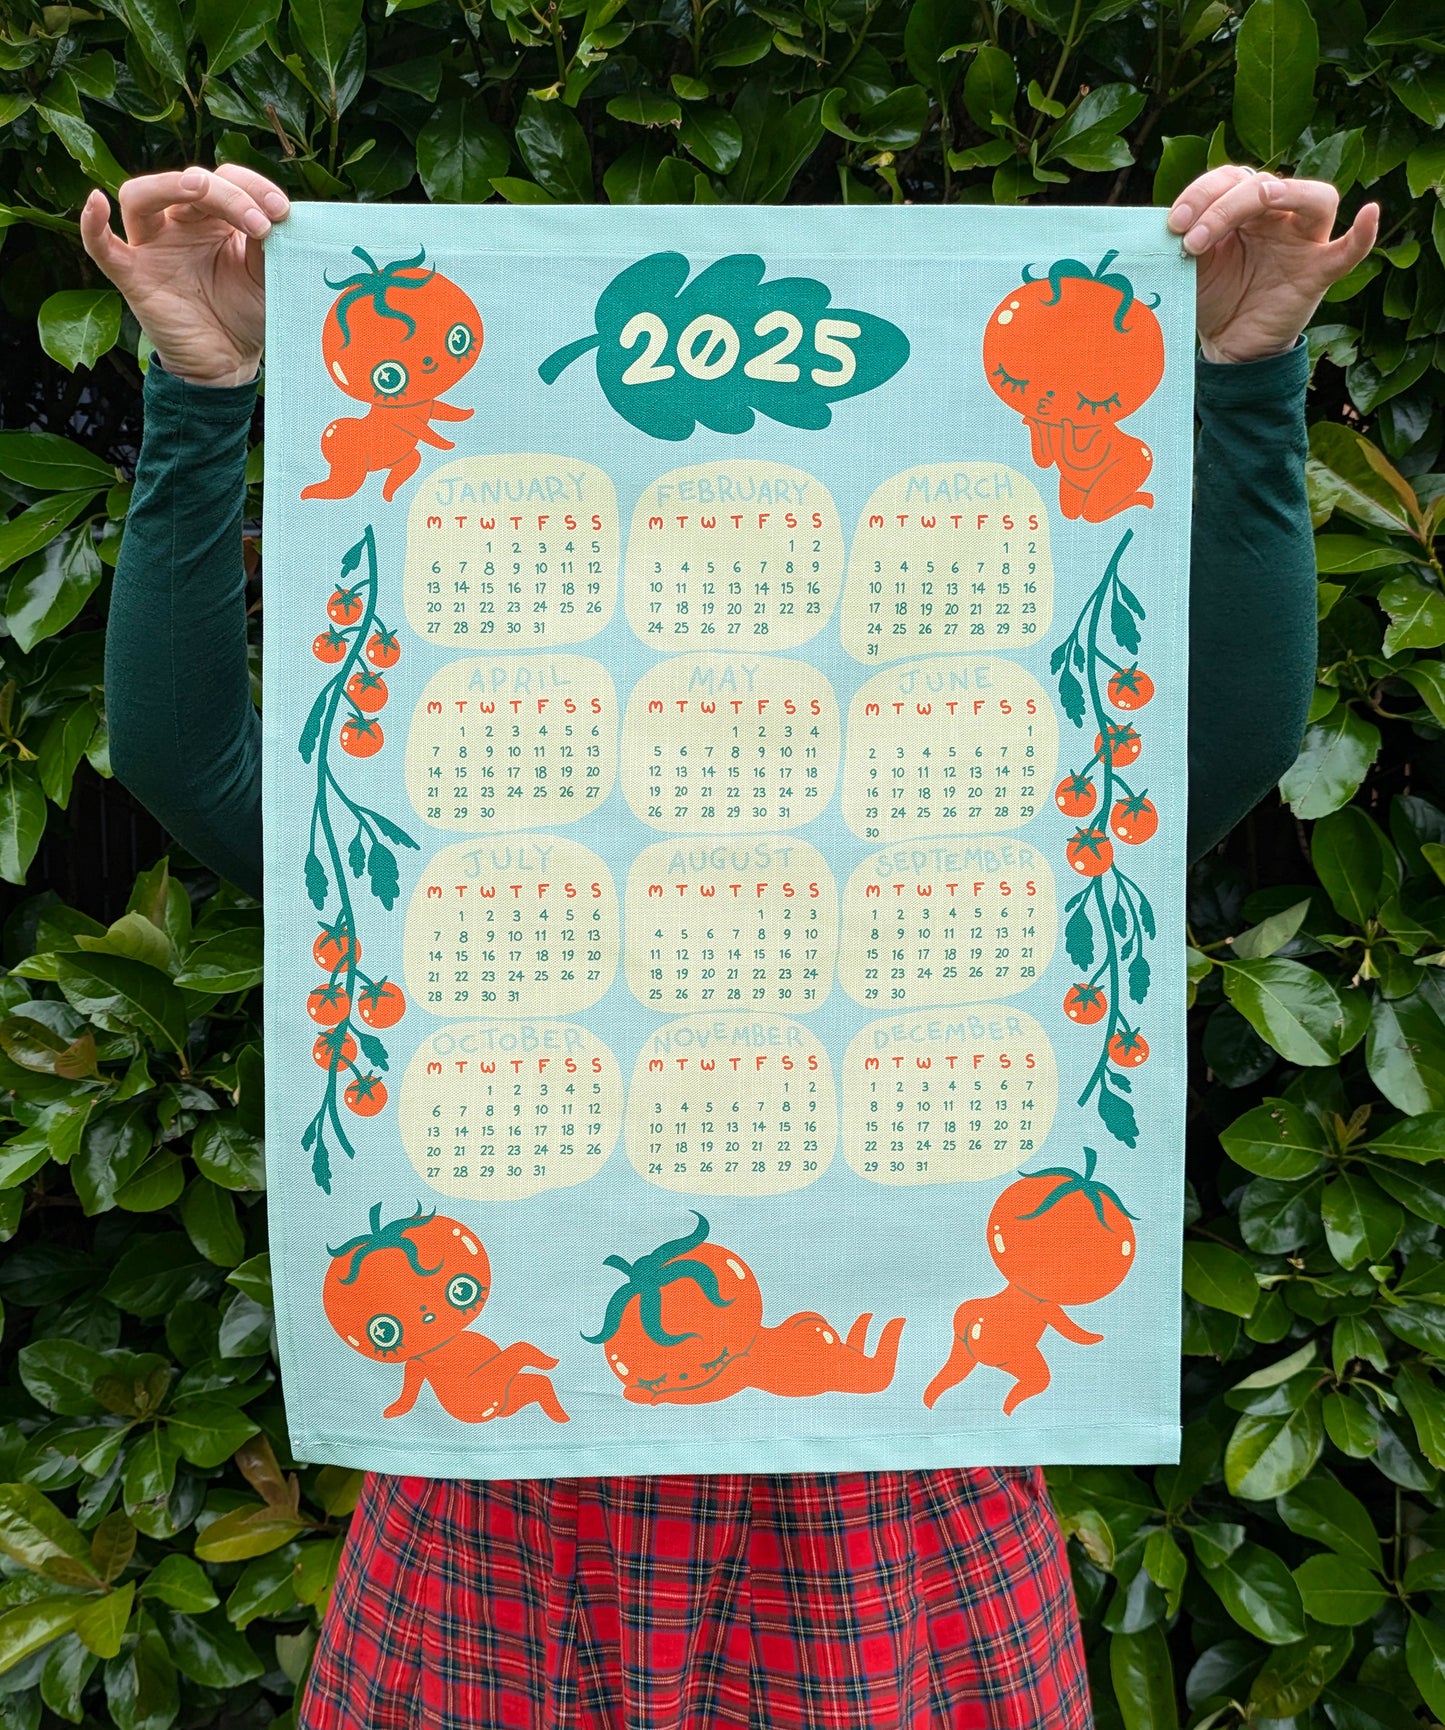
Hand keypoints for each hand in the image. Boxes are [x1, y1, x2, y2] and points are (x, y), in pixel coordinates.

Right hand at [80, 165, 289, 387]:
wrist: (230, 363)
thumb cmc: (247, 313)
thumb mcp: (267, 275)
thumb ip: (266, 243)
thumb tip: (277, 212)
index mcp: (216, 217)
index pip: (226, 179)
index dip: (252, 187)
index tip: (281, 211)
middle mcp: (180, 223)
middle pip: (190, 183)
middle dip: (228, 194)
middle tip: (261, 224)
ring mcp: (153, 247)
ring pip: (141, 196)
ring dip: (169, 186)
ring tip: (199, 188)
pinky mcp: (133, 276)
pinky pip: (102, 247)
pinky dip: (93, 225)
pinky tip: (96, 203)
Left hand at [1167, 166, 1378, 364]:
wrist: (1228, 345)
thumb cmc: (1213, 296)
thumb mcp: (1191, 266)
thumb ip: (1185, 240)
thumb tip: (1158, 225)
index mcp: (1244, 208)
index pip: (1230, 179)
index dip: (1200, 194)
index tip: (1173, 224)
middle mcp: (1279, 216)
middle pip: (1264, 184)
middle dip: (1224, 205)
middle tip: (1192, 239)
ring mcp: (1304, 242)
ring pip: (1316, 198)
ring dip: (1287, 192)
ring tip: (1262, 199)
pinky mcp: (1319, 272)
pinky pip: (1349, 250)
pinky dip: (1363, 233)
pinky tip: (1369, 213)